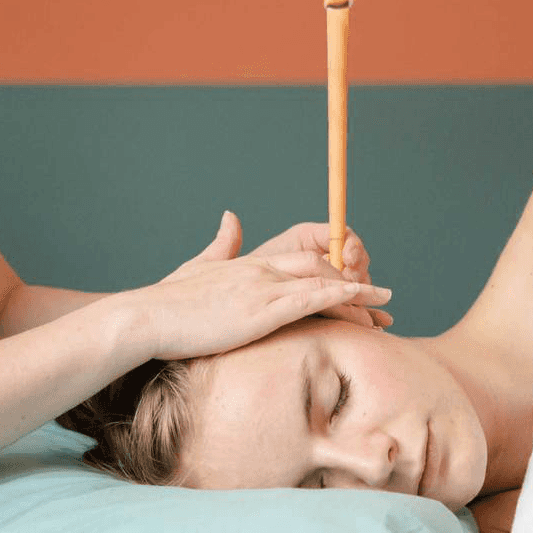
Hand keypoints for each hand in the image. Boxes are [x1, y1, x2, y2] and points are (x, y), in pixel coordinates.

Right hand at [131, 211, 393, 361]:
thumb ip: (220, 244)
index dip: (330, 271)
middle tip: (379, 297)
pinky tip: (365, 304)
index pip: (301, 262)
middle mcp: (262, 271)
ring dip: (359, 293)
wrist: (147, 317)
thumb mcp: (196, 268)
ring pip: (324, 283)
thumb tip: (232, 214)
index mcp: (249, 266)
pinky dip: (344, 298)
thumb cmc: (166, 303)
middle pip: (319, 268)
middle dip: (352, 281)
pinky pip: (315, 299)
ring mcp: (264, 288)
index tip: (351, 282)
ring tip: (386, 304)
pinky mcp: (264, 309)